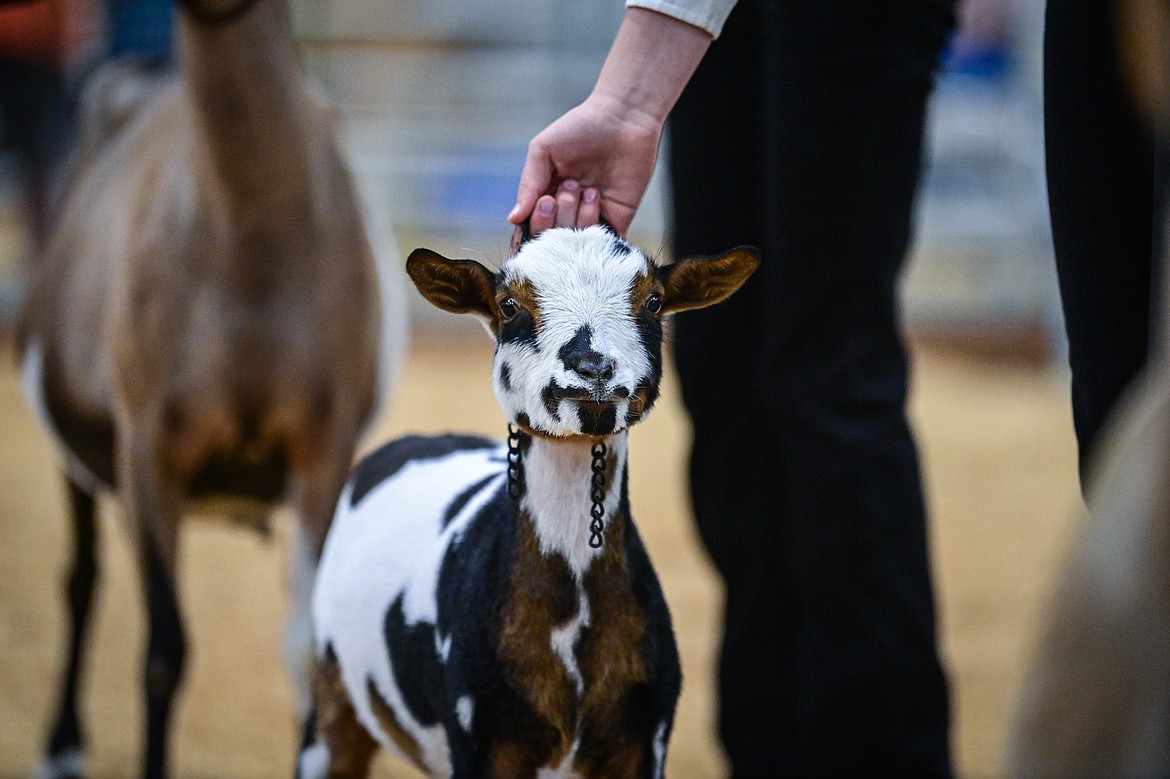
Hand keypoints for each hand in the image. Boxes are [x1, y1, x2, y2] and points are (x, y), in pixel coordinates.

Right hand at [508, 94, 661, 236]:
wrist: (623, 117)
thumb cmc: (580, 127)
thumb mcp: (544, 150)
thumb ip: (529, 184)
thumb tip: (514, 219)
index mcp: (546, 196)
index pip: (533, 226)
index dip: (535, 223)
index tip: (545, 202)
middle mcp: (568, 211)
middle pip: (553, 238)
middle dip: (557, 218)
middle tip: (567, 189)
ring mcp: (593, 217)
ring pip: (577, 242)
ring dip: (579, 217)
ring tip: (588, 189)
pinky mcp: (618, 218)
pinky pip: (604, 242)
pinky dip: (599, 233)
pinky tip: (597, 200)